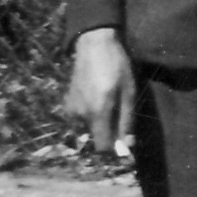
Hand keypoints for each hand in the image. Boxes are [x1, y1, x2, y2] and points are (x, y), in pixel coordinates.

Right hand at [63, 26, 137, 159]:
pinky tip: (99, 99)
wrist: (94, 44)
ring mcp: (71, 109)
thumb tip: (127, 146)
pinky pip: (81, 119)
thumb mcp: (129, 93)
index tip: (125, 148)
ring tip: (110, 104)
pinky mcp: (67, 102)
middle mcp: (79, 115)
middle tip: (121, 121)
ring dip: (100, 124)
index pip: (102, 148)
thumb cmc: (117, 66)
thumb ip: (126, 121)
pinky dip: (92, 116)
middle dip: (109, 136)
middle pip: (95, 139)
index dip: (114, 151)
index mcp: (97, 113)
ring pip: (88, 129)